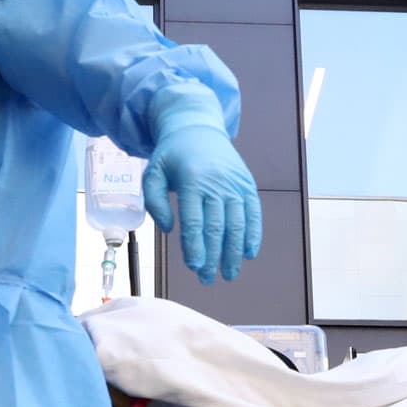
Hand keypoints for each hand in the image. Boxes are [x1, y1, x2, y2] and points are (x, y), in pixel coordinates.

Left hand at [142, 125, 262, 283]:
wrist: (197, 127)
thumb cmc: (172, 155)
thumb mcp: (153, 172)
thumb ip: (155, 202)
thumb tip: (171, 229)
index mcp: (192, 180)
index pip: (195, 221)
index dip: (195, 246)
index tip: (195, 267)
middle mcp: (217, 183)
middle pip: (217, 227)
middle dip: (213, 257)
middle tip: (208, 278)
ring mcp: (235, 184)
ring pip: (237, 224)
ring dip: (234, 252)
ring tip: (229, 273)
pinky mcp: (247, 184)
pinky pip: (253, 213)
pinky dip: (253, 234)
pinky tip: (248, 253)